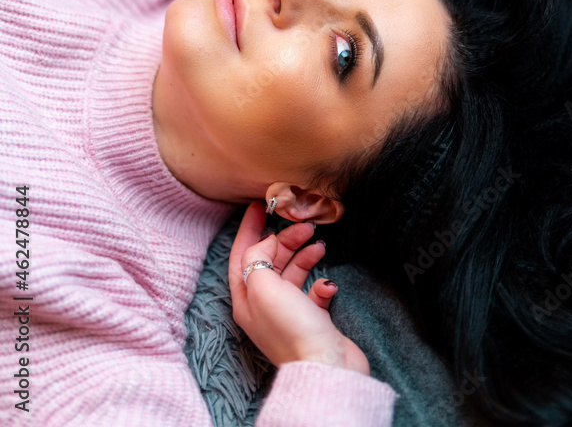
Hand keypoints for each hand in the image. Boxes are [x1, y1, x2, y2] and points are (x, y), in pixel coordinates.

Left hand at [229, 201, 369, 374]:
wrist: (325, 367)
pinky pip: (314, 292)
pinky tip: (327, 284)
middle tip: (305, 226)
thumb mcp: (263, 286)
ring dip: (305, 256)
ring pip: (293, 273)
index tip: (260, 206)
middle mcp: (265, 306)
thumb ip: (257, 258)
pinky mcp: (313, 320)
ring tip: (319, 246)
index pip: (242, 256)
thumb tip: (265, 244)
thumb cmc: (290, 328)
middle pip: (271, 261)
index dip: (249, 229)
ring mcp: (289, 314)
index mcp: (246, 299)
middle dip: (285, 240)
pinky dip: (321, 282)